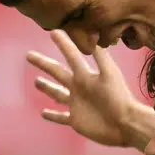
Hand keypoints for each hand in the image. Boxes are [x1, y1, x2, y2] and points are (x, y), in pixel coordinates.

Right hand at [31, 30, 139, 148]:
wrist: (125, 123)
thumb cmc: (119, 97)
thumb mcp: (110, 73)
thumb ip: (100, 55)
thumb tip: (91, 34)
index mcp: (85, 75)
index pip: (71, 56)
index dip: (63, 44)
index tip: (53, 31)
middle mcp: (79, 87)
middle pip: (57, 72)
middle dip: (43, 64)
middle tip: (29, 55)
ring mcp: (76, 104)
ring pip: (57, 94)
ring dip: (47, 87)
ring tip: (36, 81)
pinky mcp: (75, 120)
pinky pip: (61, 117)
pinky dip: (52, 116)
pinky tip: (42, 113)